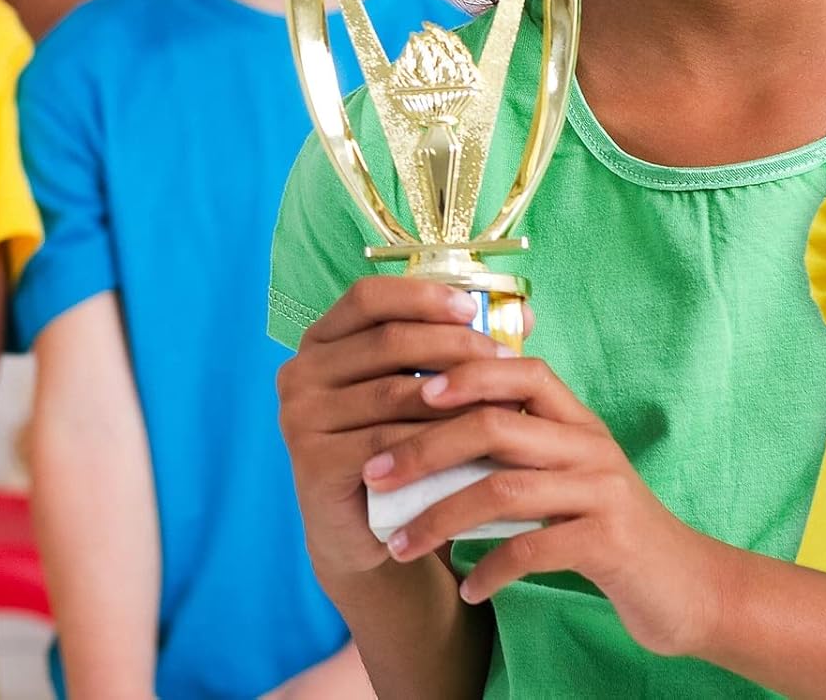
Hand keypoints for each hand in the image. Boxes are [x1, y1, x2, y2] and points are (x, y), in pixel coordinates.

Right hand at [276, 277, 522, 584]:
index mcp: (323, 339)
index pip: (368, 296)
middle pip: (388, 341)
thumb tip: (525, 315)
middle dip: (455, 346)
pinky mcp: (312, 462)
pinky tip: (471, 444)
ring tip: (503, 400)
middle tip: (505, 361)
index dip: (422, 295)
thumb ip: (464, 346)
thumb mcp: (427, 386)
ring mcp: (300, 417)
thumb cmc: (403, 442)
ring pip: (393, 392)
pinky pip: (386, 442)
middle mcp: (300, 371)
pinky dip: (434, 440)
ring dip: (455, 395)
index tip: (472, 309)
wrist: (368, 529)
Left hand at [362, 355, 724, 658]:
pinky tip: (467, 589)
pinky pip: (533, 549)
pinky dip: (490, 569)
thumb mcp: (570, 474)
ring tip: (399, 546)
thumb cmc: (610, 527)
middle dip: (426, 448)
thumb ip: (521, 449)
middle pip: (497, 425)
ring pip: (504, 488)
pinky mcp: (608, 542)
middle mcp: (590, 444)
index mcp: (578, 420)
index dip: (465, 372)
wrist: (687, 584)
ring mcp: (600, 490)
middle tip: (376, 473)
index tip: (409, 390)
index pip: (522, 369)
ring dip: (440, 518)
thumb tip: (436, 436)